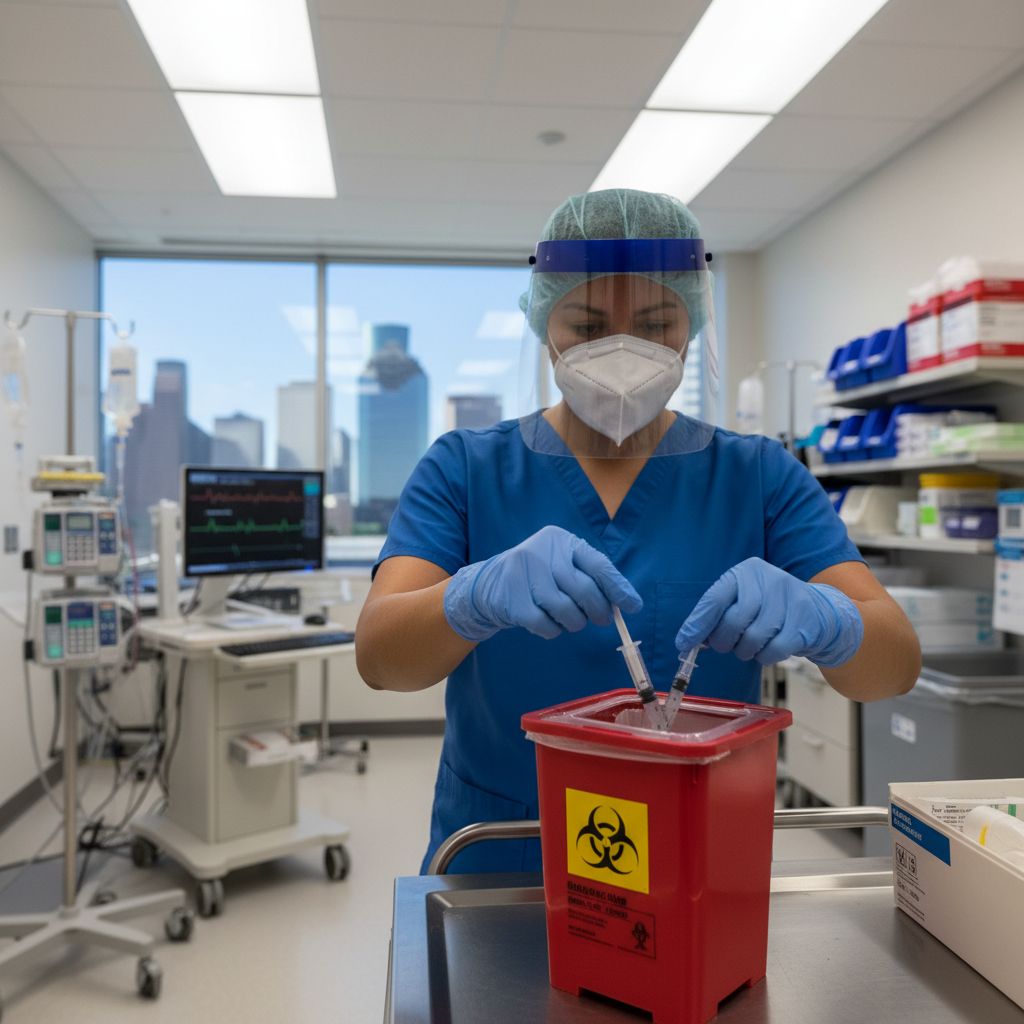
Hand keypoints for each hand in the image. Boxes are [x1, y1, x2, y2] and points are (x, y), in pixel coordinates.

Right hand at [443, 525, 641, 641]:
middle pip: (584, 589)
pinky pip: (546, 625)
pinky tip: (550, 623)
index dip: (618, 587)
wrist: (490, 585)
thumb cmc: (538, 577)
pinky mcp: (512, 600)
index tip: (633, 606)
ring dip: (575, 622)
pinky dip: (553, 630)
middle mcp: (542, 552)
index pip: (598, 564)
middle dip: (599, 610)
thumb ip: (590, 577)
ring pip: (566, 610)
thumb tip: (626, 602)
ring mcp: (524, 575)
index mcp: (560, 540)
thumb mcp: (562, 565)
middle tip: (602, 619)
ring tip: (572, 620)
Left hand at [675, 557, 862, 667]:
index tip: (683, 644)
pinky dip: (766, 657)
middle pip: (733, 621)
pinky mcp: (804, 620)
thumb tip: (688, 640)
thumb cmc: (770, 609)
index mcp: (744, 572)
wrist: (820, 612)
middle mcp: (766, 579)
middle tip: (725, 646)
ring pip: (753, 638)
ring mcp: (788, 598)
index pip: (714, 599)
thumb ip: (717, 616)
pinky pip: (774, 650)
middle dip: (724, 641)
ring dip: (745, 651)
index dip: (697, 625)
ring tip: (749, 646)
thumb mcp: (743, 602)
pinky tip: (768, 649)